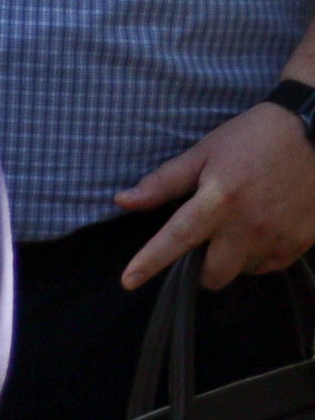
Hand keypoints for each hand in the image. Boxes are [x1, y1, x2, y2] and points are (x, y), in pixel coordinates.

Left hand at [116, 106, 314, 291]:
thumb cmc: (256, 137)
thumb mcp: (206, 151)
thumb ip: (165, 181)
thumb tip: (123, 201)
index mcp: (219, 200)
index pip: (177, 238)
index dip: (150, 262)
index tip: (128, 281)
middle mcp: (248, 225)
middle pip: (213, 275)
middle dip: (201, 267)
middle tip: (204, 243)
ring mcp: (278, 237)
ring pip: (242, 272)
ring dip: (232, 259)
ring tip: (238, 228)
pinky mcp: (303, 242)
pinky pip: (270, 266)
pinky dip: (259, 256)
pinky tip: (262, 229)